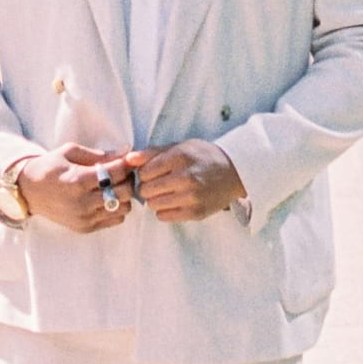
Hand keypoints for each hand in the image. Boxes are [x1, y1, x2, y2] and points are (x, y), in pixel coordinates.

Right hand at [14, 145, 134, 236]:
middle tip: (121, 173)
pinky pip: (115, 220)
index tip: (127, 159)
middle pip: (124, 192)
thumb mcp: (70, 152)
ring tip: (113, 186)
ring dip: (123, 196)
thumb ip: (99, 154)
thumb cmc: (50, 167)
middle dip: (127, 179)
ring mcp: (84, 218)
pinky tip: (106, 199)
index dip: (126, 164)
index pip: (116, 173)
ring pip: (123, 208)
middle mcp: (82, 202)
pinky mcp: (84, 228)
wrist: (28, 191)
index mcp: (78, 180)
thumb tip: (126, 152)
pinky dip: (116, 209)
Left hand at [125, 139, 247, 223]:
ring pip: (153, 204)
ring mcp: (191, 197)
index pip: (144, 172)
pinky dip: (164, 210)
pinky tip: (173, 201)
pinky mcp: (195, 213)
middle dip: (148, 187)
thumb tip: (128, 159)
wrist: (235, 172)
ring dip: (155, 199)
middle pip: (146, 189)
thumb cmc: (204, 157)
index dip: (144, 172)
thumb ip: (152, 153)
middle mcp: (185, 177)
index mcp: (180, 157)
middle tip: (158, 183)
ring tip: (166, 192)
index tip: (152, 172)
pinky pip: (164, 216)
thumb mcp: (180, 147)